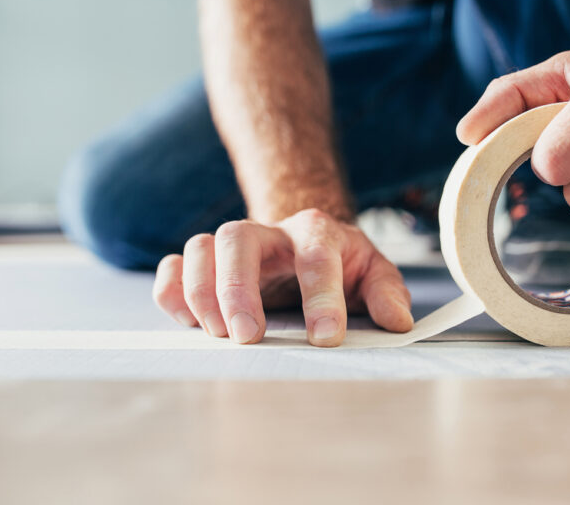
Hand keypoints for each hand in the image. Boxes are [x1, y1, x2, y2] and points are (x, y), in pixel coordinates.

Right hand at [152, 209, 412, 345]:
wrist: (309, 243)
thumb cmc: (342, 265)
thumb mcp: (374, 274)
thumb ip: (387, 293)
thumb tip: (397, 322)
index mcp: (317, 232)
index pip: (316, 255)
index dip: (321, 296)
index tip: (325, 337)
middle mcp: (270, 233)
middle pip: (237, 238)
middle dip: (238, 288)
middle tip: (247, 336)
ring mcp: (234, 245)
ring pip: (200, 247)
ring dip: (202, 292)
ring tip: (219, 333)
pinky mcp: (207, 263)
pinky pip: (174, 265)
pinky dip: (172, 291)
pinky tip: (188, 320)